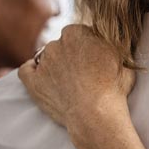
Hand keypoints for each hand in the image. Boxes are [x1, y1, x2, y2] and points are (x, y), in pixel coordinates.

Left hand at [18, 24, 134, 133]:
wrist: (95, 115)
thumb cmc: (113, 88)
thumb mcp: (122, 60)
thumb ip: (112, 46)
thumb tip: (111, 41)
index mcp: (77, 33)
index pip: (81, 33)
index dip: (89, 46)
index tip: (95, 58)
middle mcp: (56, 44)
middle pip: (63, 44)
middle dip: (72, 55)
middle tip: (85, 72)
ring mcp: (43, 63)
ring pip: (46, 57)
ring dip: (55, 65)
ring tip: (69, 81)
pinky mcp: (32, 81)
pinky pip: (26, 70)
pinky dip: (32, 72)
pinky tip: (41, 77)